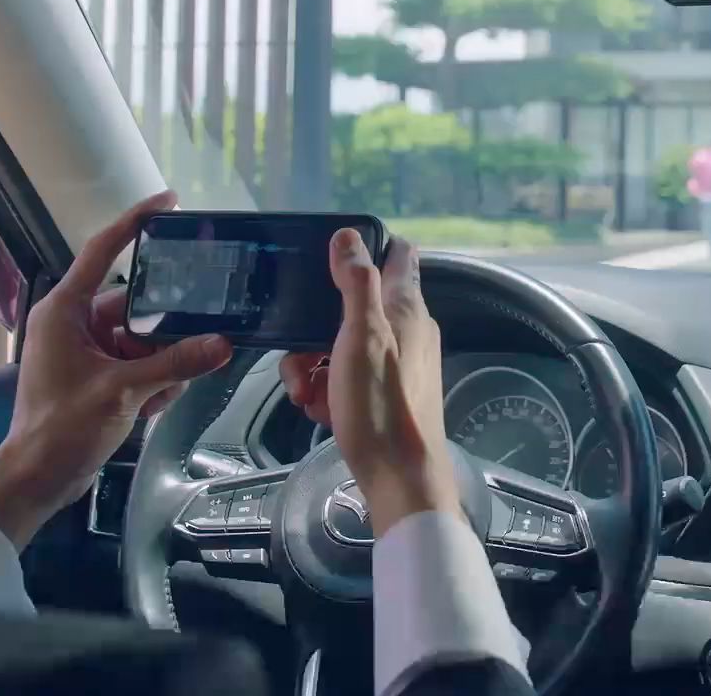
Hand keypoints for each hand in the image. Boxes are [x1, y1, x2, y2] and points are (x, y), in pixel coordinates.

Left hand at [0, 190, 233, 547]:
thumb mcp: (124, 392)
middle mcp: (72, 323)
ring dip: (159, 364)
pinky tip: (152, 408)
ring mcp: (82, 350)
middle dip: (164, 333)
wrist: (35, 480)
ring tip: (161, 394)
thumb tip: (222, 344)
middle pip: (135, 306)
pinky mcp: (93, 375)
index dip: (135, 222)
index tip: (169, 202)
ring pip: (140, 339)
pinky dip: (150, 381)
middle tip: (195, 343)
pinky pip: (134, 363)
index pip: (102, 251)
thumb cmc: (62, 428)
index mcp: (64, 310)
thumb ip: (175, 364)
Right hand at [279, 231, 459, 536]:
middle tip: (301, 362)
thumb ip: (356, 284)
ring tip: (307, 395)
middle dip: (316, 329)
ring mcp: (399, 362)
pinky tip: (322, 410)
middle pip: (353, 307)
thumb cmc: (380, 406)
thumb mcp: (361, 336)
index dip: (364, 250)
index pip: (397, 254)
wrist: (399, 476)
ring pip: (345, 345)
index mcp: (406, 308)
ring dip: (317, 366)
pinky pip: (351, 377)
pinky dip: (332, 390)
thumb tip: (347, 235)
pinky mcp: (387, 392)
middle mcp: (408, 329)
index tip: (329, 265)